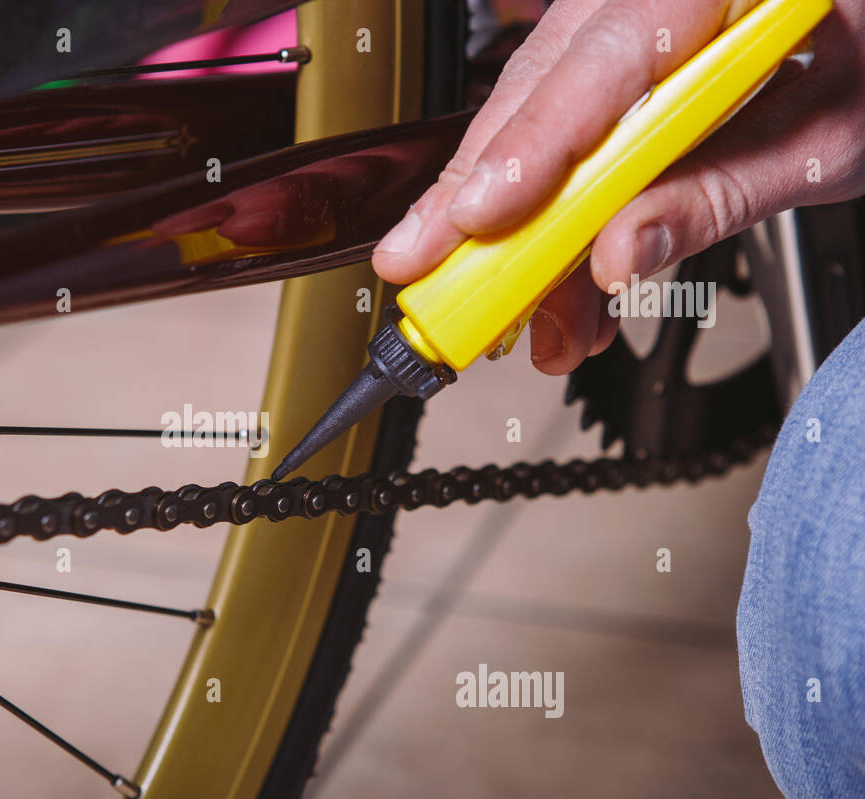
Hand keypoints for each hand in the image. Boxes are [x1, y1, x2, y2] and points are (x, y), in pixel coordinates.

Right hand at [372, 0, 864, 374]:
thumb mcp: (825, 138)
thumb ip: (718, 194)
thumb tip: (619, 255)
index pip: (605, 59)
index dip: (532, 143)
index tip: (481, 215)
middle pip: (541, 88)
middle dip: (477, 194)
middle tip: (428, 267)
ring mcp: (632, 21)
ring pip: (536, 120)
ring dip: (518, 230)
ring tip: (519, 313)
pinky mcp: (621, 67)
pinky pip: (564, 135)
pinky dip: (554, 220)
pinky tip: (556, 287)